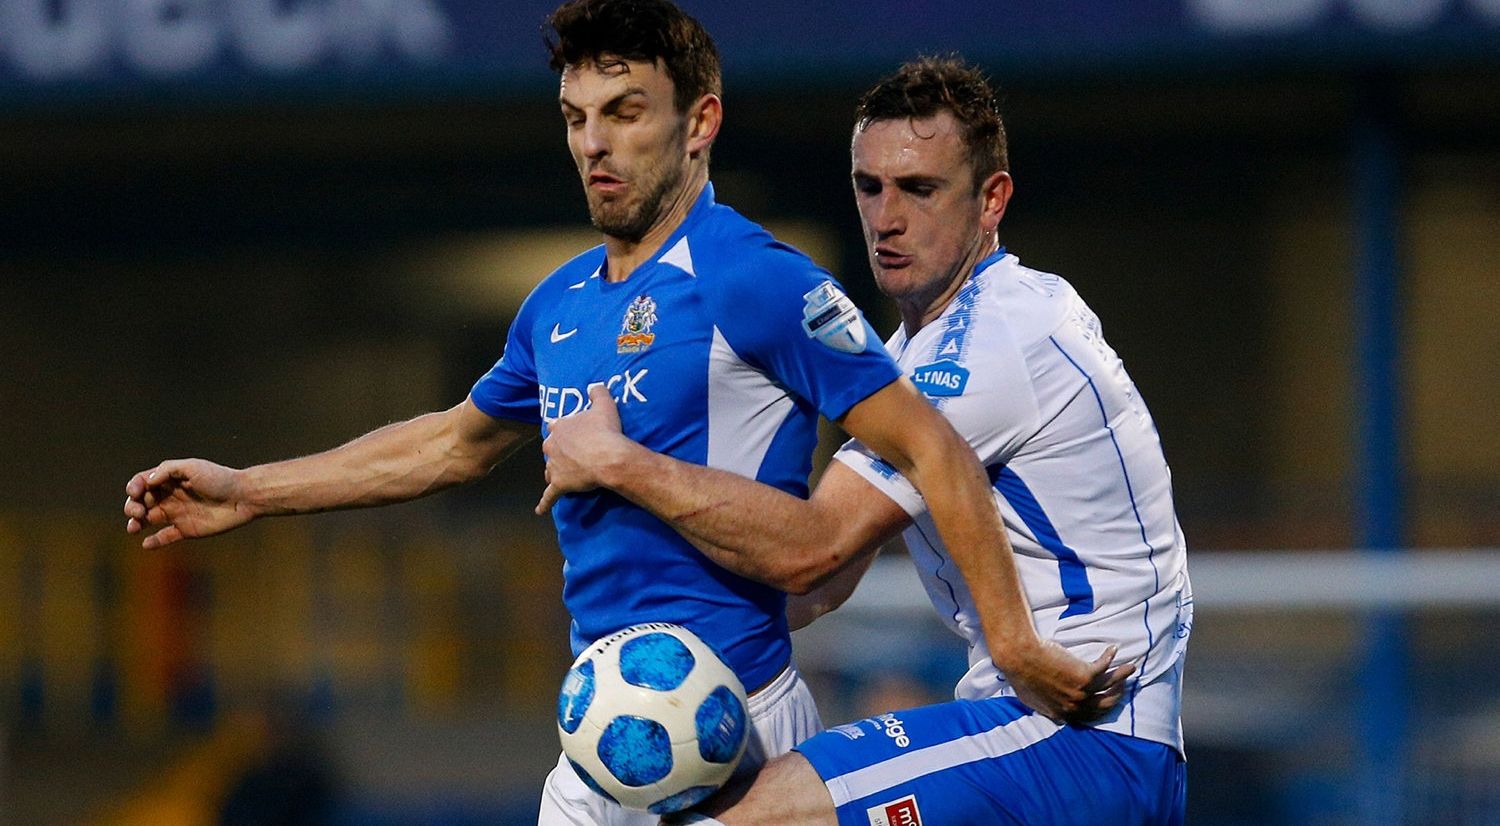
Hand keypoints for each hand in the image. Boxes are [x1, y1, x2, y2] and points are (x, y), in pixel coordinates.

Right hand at [124, 459, 254, 548]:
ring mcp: (177, 514)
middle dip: (132, 507)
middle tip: (138, 512)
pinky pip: (165, 537)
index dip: (134, 488)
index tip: (136, 493)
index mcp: (170, 480)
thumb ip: (167, 470)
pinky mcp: (186, 530)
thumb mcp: (192, 467)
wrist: (243, 497)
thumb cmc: (219, 478)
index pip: (142, 483)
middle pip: (141, 502)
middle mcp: (170, 496)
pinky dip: (154, 542)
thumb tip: (147, 481)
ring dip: (136, 523)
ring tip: (133, 528)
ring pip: (148, 520)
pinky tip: (147, 543)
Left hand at [535, 386, 639, 513]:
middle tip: (572, 453)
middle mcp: (551, 446)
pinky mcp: (559, 484)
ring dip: (555, 471)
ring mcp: (554, 466)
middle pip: (550, 448)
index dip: (564, 430)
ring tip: (565, 475)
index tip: (571, 432)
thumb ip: (597, 392)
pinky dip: (544, 503)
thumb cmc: (606, 430)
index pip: (555, 426)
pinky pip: (549, 496)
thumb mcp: (604, 404)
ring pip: (549, 470)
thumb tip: (594, 385)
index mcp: (559, 427)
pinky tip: (540, 510)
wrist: (608, 457)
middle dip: (558, 451)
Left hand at [1005, 641, 1135, 724]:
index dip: (1101, 707)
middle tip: (1122, 686)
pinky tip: (1113, 650)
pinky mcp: (1086, 675)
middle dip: (1117, 695)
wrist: (1020, 657)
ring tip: (1130, 668)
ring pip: (1111, 685)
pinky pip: (1105, 666)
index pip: (1090, 716)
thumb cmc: (1021, 675)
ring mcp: (1082, 692)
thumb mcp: (1032, 700)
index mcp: (1063, 714)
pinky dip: (1110, 657)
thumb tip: (1052, 711)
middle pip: (1106, 704)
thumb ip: (1046, 708)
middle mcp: (1076, 706)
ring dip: (1122, 676)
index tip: (1108, 699)